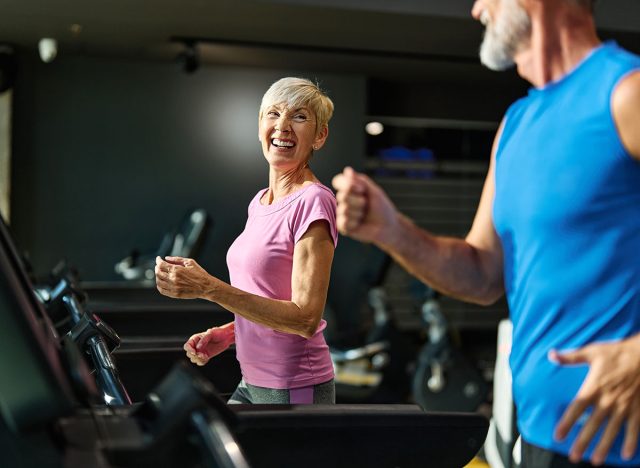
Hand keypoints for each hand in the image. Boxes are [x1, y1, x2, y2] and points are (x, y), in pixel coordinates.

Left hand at [155, 256, 216, 299]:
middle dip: (157, 267)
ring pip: (158, 281)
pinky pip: (162, 290)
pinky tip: (161, 282)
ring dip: (157, 276)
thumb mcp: (190, 262)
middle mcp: (173, 279)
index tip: (158, 258)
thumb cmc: (199, 273)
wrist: (206, 287)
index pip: (161, 264)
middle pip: (158, 272)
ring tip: (160, 274)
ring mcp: (173, 287)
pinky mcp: (175, 294)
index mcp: (177, 270)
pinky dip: (159, 286)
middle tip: (159, 265)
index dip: (158, 260)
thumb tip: (166, 258)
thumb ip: (177, 259)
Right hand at [183, 324, 233, 365]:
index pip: (187, 346)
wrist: (225, 337)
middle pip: (189, 354)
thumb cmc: (217, 332)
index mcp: (195, 339)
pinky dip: (202, 361)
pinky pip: (200, 362)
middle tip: (202, 354)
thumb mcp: (210, 333)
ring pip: (193, 359)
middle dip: (194, 356)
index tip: (194, 352)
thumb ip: (203, 340)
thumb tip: (198, 348)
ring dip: (198, 359)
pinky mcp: (205, 356)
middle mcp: (196, 346)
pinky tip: (207, 357)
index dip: (189, 350)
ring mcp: (200, 352)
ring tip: (205, 355)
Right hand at [331, 166, 398, 244]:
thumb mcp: (374, 191)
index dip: (348, 184)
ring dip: (358, 213)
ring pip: (344, 209)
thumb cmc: (382, 208)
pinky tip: (360, 223)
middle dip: (358, 200)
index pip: (338, 181)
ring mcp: (343, 213)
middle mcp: (344, 200)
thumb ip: (360, 180)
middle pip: (342, 195)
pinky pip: (343, 221)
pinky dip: (355, 222)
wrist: (388, 226)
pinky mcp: (343, 226)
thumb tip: (347, 170)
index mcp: (350, 190)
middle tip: (366, 205)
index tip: (362, 189)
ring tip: (364, 215)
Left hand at [552, 337, 639, 464]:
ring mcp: (624, 406)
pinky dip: (631, 442)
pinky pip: (634, 429)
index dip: (566, 422)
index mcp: (594, 387)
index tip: (558, 435)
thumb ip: (571, 357)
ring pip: (612, 431)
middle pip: (592, 424)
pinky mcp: (637, 409)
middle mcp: (608, 400)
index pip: (576, 408)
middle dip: (583, 442)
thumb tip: (551, 354)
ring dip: (604, 446)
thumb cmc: (616, 353)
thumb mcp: (592, 352)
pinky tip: (626, 455)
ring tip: (595, 461)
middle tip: (573, 456)